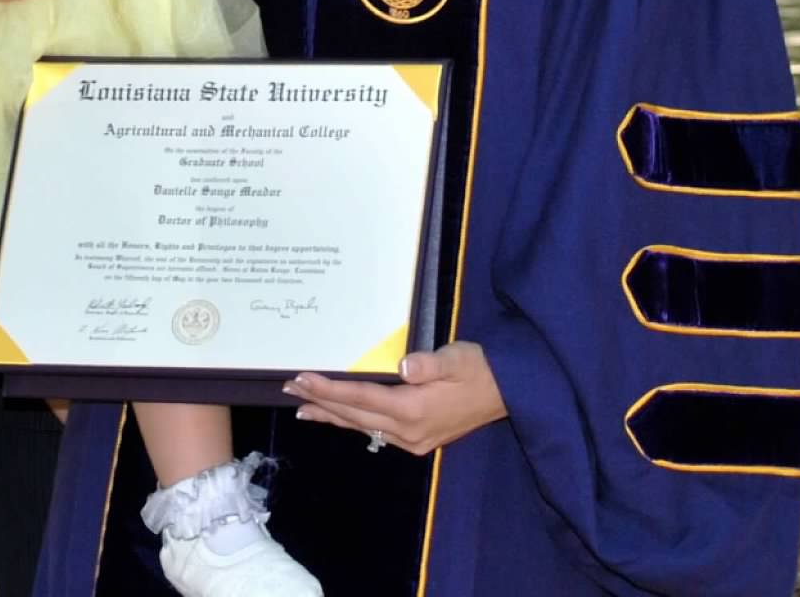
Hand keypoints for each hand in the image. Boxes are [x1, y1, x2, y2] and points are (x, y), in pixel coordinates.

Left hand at [282, 341, 506, 455]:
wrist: (511, 393)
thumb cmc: (482, 369)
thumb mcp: (459, 359)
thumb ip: (430, 363)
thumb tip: (404, 367)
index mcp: (415, 409)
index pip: (361, 398)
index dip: (328, 389)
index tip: (301, 379)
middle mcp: (410, 430)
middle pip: (355, 415)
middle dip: (320, 402)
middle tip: (288, 390)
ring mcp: (414, 439)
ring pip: (363, 427)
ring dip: (332, 416)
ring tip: (302, 409)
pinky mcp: (419, 439)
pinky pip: (377, 432)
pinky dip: (353, 423)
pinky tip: (340, 419)